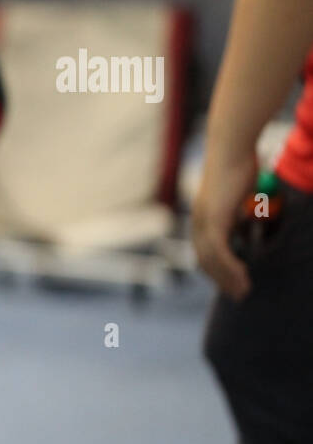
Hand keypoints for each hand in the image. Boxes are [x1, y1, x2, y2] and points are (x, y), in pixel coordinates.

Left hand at [191, 150, 257, 300]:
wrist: (231, 148)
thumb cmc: (239, 167)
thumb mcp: (239, 198)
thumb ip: (238, 217)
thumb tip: (245, 233)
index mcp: (202, 218)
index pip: (204, 252)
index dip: (216, 270)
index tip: (231, 283)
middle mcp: (198, 222)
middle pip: (205, 261)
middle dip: (221, 280)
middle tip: (237, 295)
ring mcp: (203, 221)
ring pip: (211, 260)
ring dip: (227, 278)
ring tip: (242, 292)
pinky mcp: (213, 219)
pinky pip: (220, 251)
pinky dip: (230, 267)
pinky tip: (242, 277)